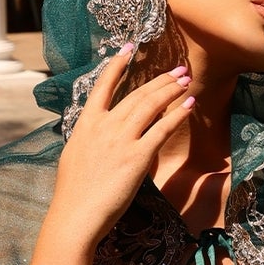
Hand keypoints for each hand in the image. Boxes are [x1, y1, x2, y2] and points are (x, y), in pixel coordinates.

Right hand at [47, 47, 194, 249]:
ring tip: (185, 80)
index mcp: (86, 124)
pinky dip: (178, 115)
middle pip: (137, 94)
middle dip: (160, 79)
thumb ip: (91, 139)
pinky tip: (189, 104)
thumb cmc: (74, 194)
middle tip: (177, 69)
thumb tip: (101, 134)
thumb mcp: (75, 156)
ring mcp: (121, 140)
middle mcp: (104, 126)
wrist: (76, 215)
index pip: (102, 86)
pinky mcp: (137, 157)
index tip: (129, 48)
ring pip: (151, 105)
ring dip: (171, 90)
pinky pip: (162, 130)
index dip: (117, 65)